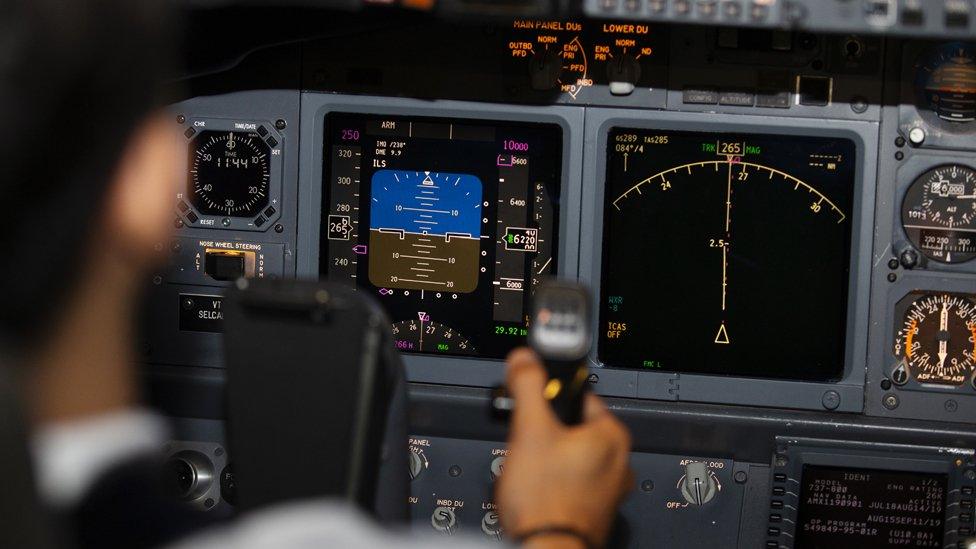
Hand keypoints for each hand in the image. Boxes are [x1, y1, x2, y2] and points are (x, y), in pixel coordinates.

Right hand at [495, 348, 632, 547]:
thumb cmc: (546, 498)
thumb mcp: (529, 427)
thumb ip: (527, 385)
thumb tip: (525, 358)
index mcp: (612, 435)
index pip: (580, 395)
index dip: (548, 398)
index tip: (531, 406)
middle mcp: (619, 462)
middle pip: (573, 428)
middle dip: (545, 433)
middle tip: (526, 444)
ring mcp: (609, 489)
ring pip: (571, 457)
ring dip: (547, 460)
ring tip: (529, 471)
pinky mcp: (595, 510)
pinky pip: (571, 483)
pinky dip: (553, 483)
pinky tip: (536, 492)